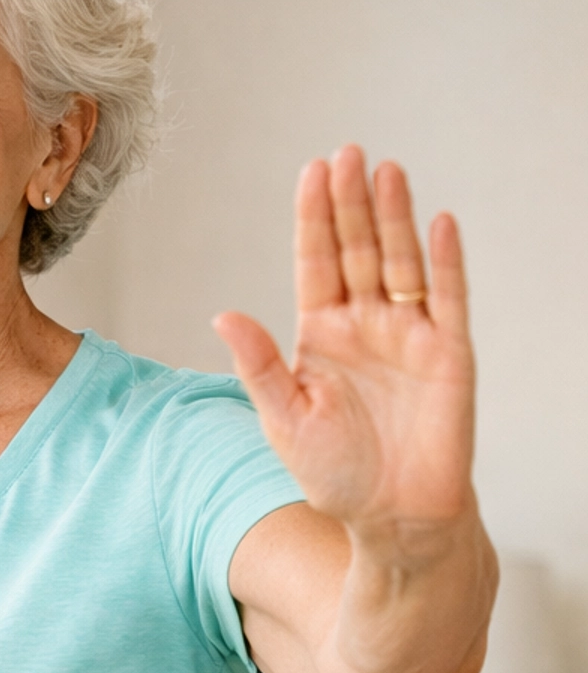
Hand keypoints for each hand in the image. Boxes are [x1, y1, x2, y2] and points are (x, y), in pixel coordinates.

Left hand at [213, 146, 475, 545]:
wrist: (392, 518)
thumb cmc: (337, 474)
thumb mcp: (284, 420)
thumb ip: (259, 366)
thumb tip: (223, 315)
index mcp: (321, 335)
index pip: (317, 263)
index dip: (314, 219)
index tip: (311, 171)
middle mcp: (366, 325)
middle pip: (357, 251)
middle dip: (351, 203)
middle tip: (346, 154)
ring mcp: (409, 334)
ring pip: (400, 263)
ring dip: (394, 218)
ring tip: (385, 172)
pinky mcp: (448, 353)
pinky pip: (449, 298)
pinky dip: (445, 262)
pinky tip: (439, 224)